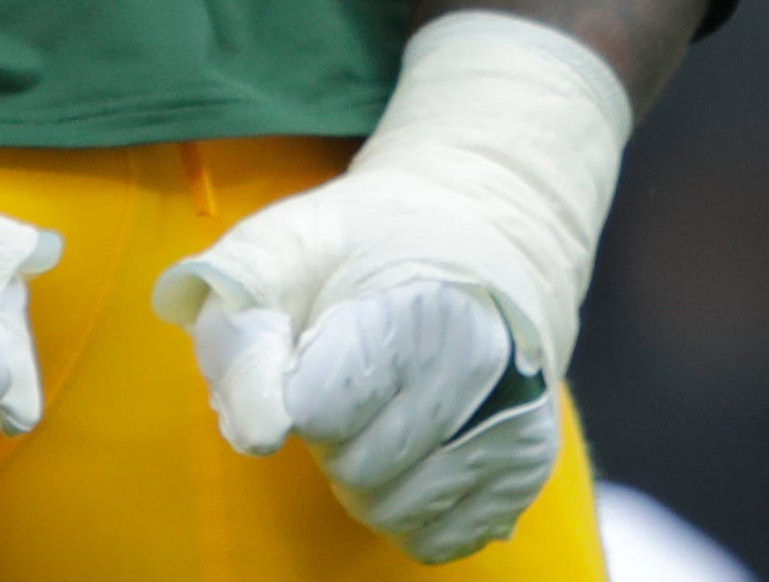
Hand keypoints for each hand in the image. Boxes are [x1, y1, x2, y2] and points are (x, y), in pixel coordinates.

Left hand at [182, 262, 558, 564]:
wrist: (472, 229)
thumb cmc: (358, 245)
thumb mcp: (278, 251)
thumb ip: (244, 336)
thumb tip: (258, 436)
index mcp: (417, 305)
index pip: (315, 408)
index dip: (291, 386)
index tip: (308, 344)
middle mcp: (479, 369)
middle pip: (353, 467)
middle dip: (329, 431)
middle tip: (348, 369)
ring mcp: (512, 420)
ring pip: (392, 512)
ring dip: (366, 474)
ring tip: (382, 403)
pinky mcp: (525, 467)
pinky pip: (436, 538)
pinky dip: (406, 506)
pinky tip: (413, 445)